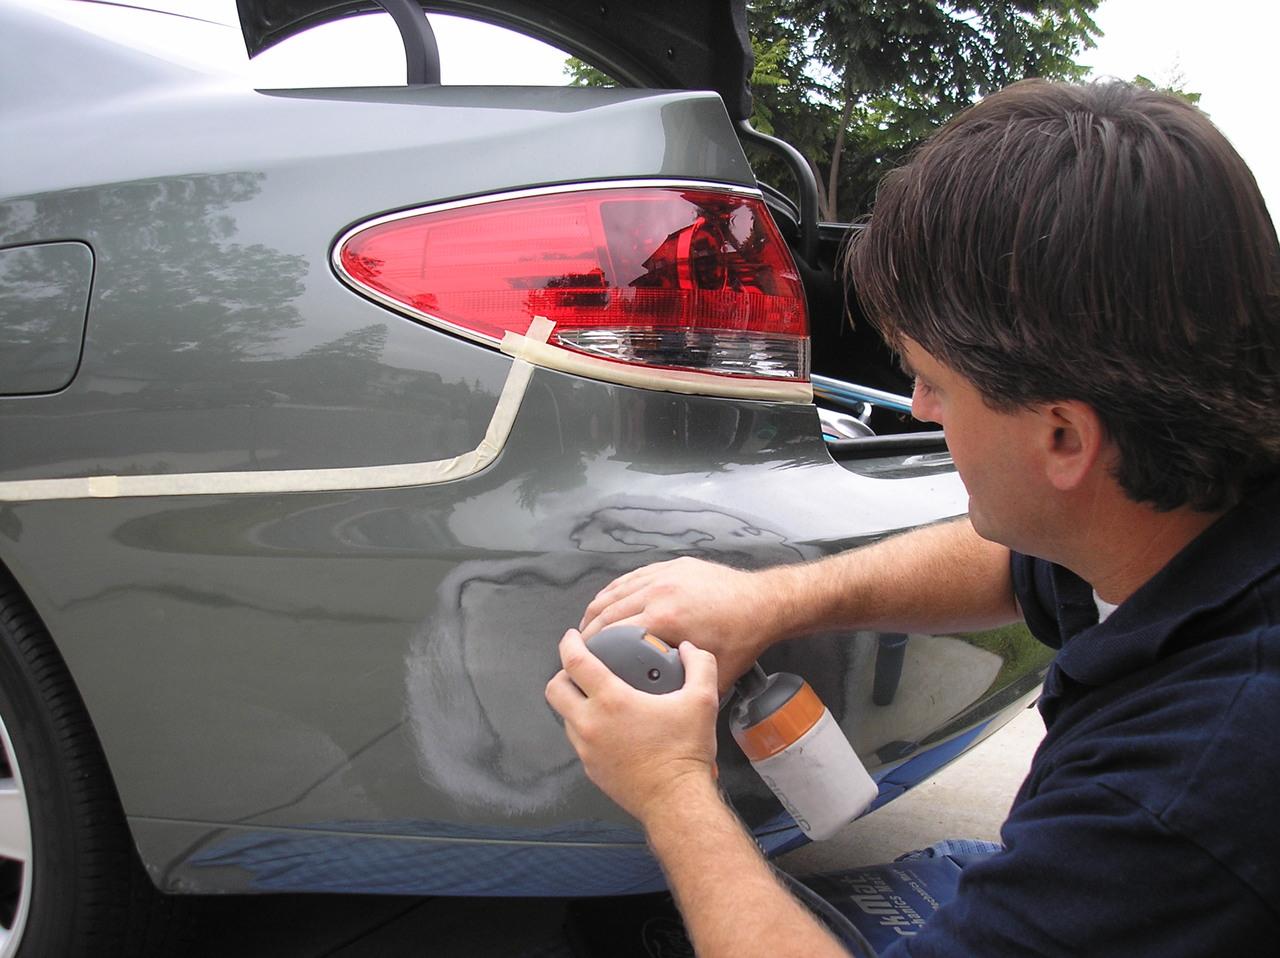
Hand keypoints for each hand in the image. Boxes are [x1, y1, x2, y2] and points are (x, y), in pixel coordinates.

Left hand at [545, 628, 719, 825]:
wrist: (676, 802)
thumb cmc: (684, 753)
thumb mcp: (702, 700)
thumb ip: (699, 665)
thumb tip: (689, 649)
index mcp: (612, 701)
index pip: (575, 662)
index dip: (568, 644)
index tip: (572, 637)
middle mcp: (591, 724)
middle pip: (555, 690)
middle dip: (562, 674)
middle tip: (580, 668)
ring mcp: (587, 749)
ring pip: (564, 717)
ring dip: (574, 703)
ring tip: (596, 697)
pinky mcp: (591, 769)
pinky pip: (578, 740)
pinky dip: (585, 727)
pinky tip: (608, 726)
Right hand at [579, 557, 783, 690]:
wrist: (764, 604)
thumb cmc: (742, 638)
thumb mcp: (713, 675)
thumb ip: (686, 690)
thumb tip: (671, 712)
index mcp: (664, 619)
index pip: (612, 632)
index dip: (592, 648)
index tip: (583, 660)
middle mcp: (658, 592)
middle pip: (607, 610)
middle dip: (589, 629)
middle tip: (581, 648)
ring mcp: (664, 575)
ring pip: (616, 590)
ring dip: (597, 609)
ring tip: (588, 626)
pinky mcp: (671, 566)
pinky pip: (632, 577)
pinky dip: (615, 590)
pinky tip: (608, 601)